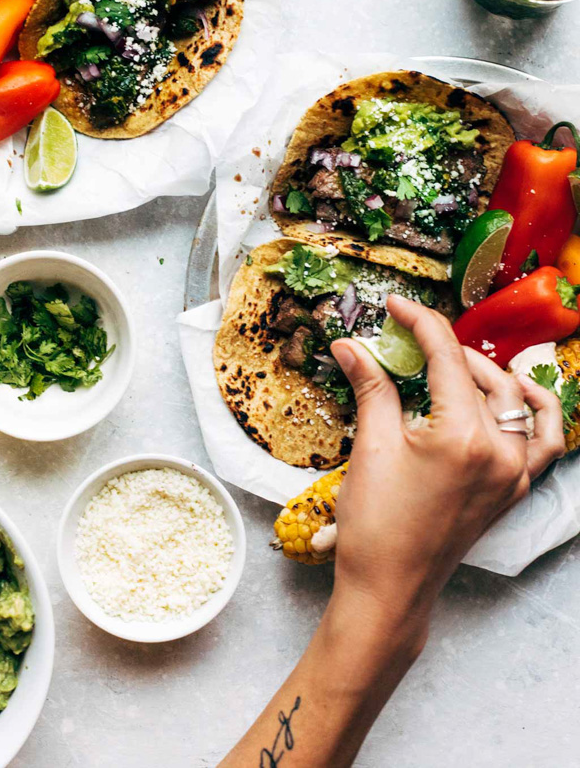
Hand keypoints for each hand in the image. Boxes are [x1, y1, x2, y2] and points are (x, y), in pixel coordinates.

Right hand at [330, 294, 564, 639]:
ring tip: (457, 365)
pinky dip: (537, 412)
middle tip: (411, 338)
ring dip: (490, 375)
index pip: (446, 358)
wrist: (390, 588)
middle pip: (483, 375)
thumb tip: (351, 345)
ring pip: (518, 402)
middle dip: (446, 348)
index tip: (396, 306)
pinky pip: (543, 441)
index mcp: (463, 436)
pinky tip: (517, 395)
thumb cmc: (376, 524)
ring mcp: (514, 474)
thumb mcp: (371, 446)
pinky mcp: (514, 491)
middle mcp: (500, 452)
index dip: (419, 323)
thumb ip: (371, 386)